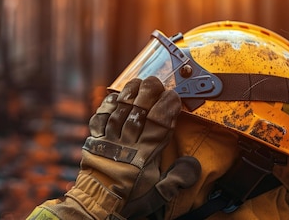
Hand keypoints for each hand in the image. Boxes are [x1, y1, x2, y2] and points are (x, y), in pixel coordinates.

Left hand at [66, 76, 200, 218]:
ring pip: (120, 110)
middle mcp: (127, 143)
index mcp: (144, 155)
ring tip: (137, 81)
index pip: (159, 124)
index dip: (167, 107)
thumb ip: (176, 179)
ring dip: (129, 94)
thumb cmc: (129, 200)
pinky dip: (106, 106)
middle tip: (155, 81)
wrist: (97, 206)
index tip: (174, 96)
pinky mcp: (94, 141)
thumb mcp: (157, 195)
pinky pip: (99, 118)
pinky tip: (113, 97)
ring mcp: (109, 140)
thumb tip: (194, 164)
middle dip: (148, 93)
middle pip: (139, 111)